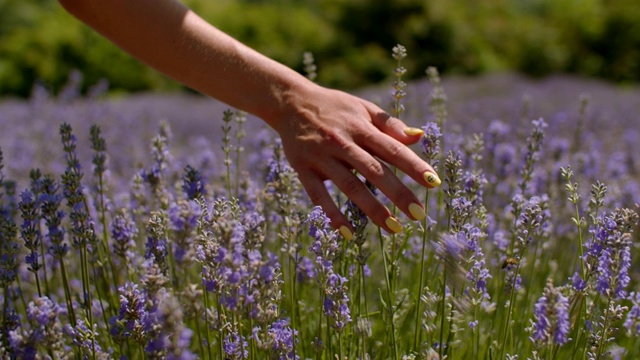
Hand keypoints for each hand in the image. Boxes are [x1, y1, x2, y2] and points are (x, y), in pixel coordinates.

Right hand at [271, 82, 440, 237]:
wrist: (290, 102)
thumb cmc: (334, 107)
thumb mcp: (362, 108)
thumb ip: (389, 124)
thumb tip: (419, 137)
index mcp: (361, 127)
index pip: (393, 149)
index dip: (414, 166)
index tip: (433, 183)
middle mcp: (343, 142)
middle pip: (375, 171)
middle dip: (398, 193)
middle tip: (419, 215)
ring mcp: (322, 156)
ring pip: (350, 186)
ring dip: (373, 209)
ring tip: (394, 228)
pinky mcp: (303, 168)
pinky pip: (319, 195)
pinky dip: (333, 214)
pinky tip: (349, 233)